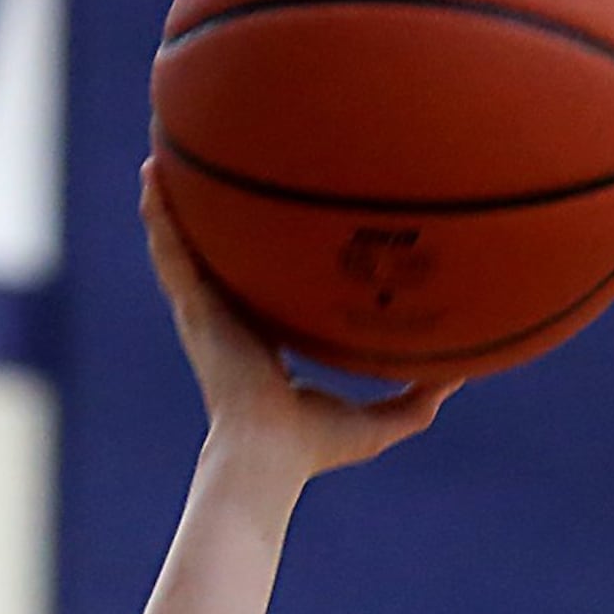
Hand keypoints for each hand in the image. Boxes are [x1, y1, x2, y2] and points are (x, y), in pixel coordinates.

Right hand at [139, 156, 461, 480]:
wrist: (270, 455)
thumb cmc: (315, 449)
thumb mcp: (379, 421)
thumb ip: (417, 398)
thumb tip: (461, 376)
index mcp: (266, 344)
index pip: (263, 292)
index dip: (264, 262)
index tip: (276, 232)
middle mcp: (232, 325)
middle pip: (217, 260)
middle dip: (209, 221)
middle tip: (211, 172)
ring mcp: (208, 317)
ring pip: (185, 249)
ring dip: (172, 204)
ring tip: (163, 157)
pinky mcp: (195, 312)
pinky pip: (172, 255)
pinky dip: (160, 217)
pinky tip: (152, 178)